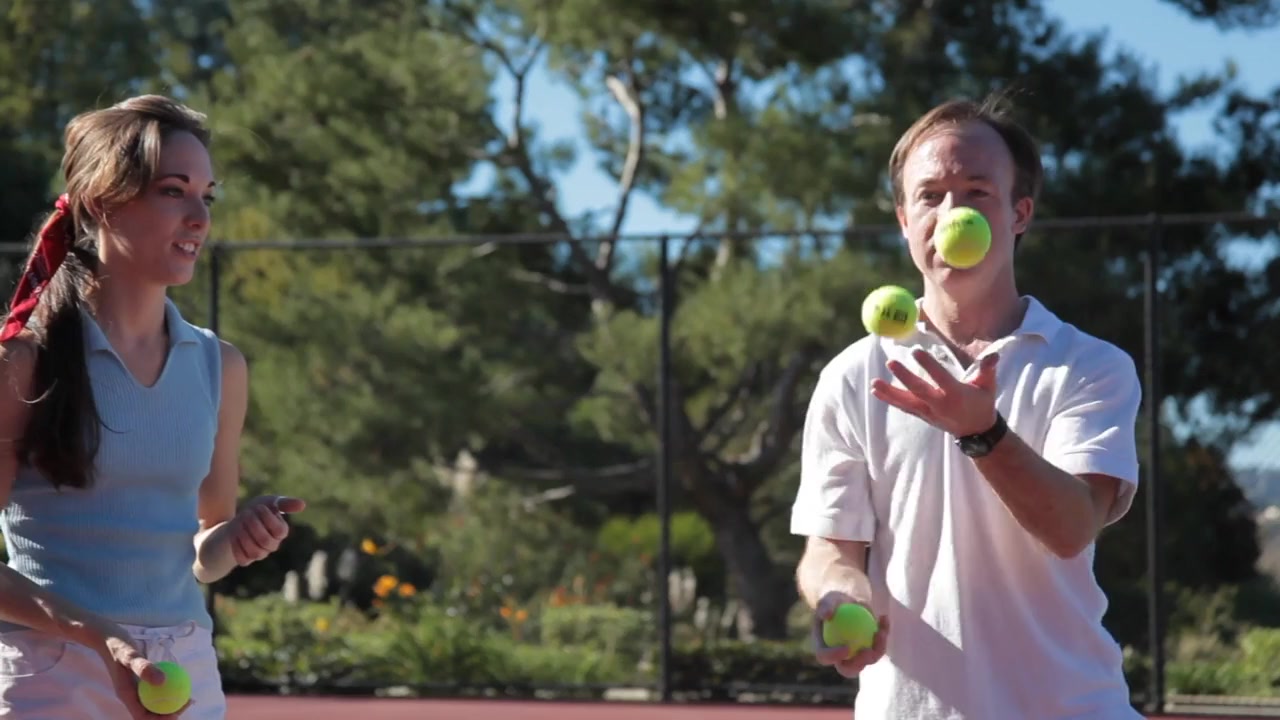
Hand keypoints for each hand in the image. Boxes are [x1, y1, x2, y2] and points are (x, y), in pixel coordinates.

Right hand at [88, 621, 191, 717]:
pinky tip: (181, 681)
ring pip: (154, 701)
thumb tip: (162, 681)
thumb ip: (143, 668)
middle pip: (151, 712)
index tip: (177, 713)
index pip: (143, 716)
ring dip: (170, 702)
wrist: (107, 637)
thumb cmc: (118, 646)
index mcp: (126, 695)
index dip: (160, 719)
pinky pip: (156, 689)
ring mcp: (135, 688)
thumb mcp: (130, 656)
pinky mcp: (140, 680)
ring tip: (188, 695)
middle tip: (189, 701)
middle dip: (169, 712)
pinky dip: (168, 689)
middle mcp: (131, 695)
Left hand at [227, 495, 305, 566]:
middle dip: (253, 525)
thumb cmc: (257, 510)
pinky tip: (234, 533)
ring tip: (238, 522)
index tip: (258, 507)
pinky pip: (243, 558)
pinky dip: (237, 545)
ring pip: (255, 552)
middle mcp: (273, 545)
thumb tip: (303, 505)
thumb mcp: (269, 502)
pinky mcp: (246, 559)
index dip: (267, 518)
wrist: (237, 521)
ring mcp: (260, 553)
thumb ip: (285, 503)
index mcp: (281, 531)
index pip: (279, 531)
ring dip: (244, 535)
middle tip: (246, 513)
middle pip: (266, 541)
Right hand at [811, 591, 888, 678]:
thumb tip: (827, 615)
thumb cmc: (834, 601)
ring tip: (880, 632)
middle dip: (859, 663)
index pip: (825, 657)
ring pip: (868, 660)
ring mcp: (856, 657)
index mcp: (823, 649)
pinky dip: (883, 633)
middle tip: (867, 651)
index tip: (846, 647)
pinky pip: (879, 647)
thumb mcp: (828, 599)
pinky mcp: (870, 651)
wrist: (848, 602)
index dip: (834, 656)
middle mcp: (838, 658)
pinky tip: (883, 618)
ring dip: (877, 648)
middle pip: (848, 669)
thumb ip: (825, 606)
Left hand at [870, 349, 999, 436]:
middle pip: (919, 390)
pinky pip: (904, 407)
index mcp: (956, 394)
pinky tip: (876, 391)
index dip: (928, 365)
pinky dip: (890, 400)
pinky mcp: (922, 416)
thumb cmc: (982, 403)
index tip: (916, 352)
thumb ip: (987, 369)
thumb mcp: (988, 386)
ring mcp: (929, 412)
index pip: (940, 378)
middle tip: (890, 363)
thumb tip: (993, 355)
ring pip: (906, 402)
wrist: (976, 431)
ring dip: (889, 392)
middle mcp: (940, 404)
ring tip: (873, 383)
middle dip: (904, 377)